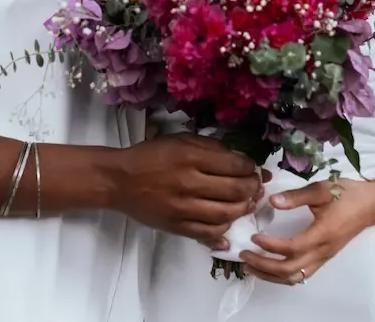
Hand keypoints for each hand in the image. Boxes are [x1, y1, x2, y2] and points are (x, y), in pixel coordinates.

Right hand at [107, 134, 260, 246]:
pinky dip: (224, 230)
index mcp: (190, 157)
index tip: (252, 168)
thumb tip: (241, 161)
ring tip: (245, 203)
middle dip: (252, 188)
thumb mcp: (181, 141)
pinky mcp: (177, 226)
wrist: (120, 180)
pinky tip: (229, 224)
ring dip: (243, 209)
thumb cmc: (152, 155)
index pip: (234, 165)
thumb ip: (211, 148)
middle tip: (255, 186)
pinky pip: (208, 233)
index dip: (250, 168)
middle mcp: (189, 183)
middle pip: (235, 191)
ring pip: (226, 214)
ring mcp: (183, 208)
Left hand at [241, 178, 374, 285]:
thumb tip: (272, 201)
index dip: (270, 246)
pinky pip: (302, 274)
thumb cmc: (347, 194)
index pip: (291, 248)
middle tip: (244, 255)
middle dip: (264, 265)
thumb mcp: (321, 189)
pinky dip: (283, 275)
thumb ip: (296, 196)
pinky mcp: (324, 257)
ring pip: (295, 277)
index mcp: (322, 234)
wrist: (373, 204)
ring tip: (251, 266)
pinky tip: (271, 267)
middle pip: (289, 270)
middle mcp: (323, 251)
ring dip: (271, 275)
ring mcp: (324, 257)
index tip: (253, 237)